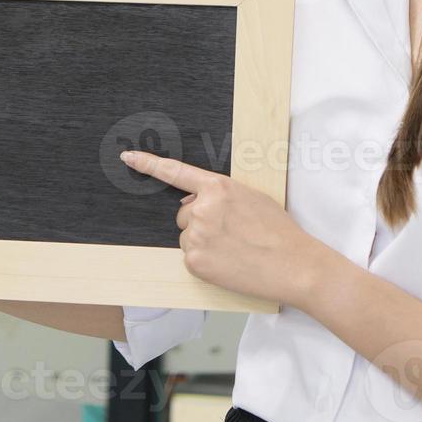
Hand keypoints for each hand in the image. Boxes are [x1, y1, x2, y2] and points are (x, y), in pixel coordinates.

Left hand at [119, 149, 329, 307]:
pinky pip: (191, 258)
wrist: (293, 265)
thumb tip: (190, 205)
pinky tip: (229, 263)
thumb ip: (219, 196)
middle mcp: (202, 209)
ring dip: (204, 243)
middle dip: (200, 223)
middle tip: (231, 233)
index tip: (128, 157)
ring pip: (188, 238)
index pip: (175, 172)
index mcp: (218, 187)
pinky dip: (206, 261)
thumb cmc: (278, 231)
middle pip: (183, 215)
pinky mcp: (195, 262)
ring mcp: (197, 236)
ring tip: (234, 249)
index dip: (148, 164)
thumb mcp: (251, 198)